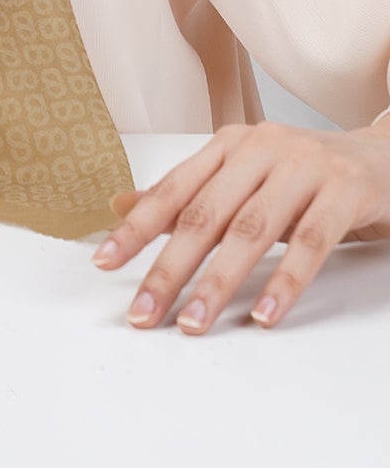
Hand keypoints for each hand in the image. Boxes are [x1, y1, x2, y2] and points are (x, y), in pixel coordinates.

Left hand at [90, 119, 389, 333]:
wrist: (382, 157)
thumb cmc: (305, 175)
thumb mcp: (244, 177)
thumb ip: (189, 194)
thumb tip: (121, 208)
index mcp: (230, 145)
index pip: (174, 190)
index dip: (137, 227)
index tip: (105, 262)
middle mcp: (261, 149)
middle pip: (206, 214)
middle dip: (169, 267)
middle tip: (144, 311)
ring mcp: (305, 167)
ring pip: (252, 231)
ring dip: (218, 282)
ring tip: (193, 323)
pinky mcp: (344, 191)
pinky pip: (310, 242)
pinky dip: (285, 282)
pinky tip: (263, 315)